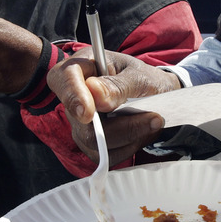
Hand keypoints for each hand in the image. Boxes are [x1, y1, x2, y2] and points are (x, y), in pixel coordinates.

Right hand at [47, 47, 180, 164]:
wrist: (158, 95)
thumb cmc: (144, 78)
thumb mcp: (139, 75)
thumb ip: (119, 84)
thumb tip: (95, 93)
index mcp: (81, 67)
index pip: (62, 79)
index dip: (72, 97)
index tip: (88, 114)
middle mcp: (75, 96)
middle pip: (81, 122)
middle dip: (122, 125)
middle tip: (154, 118)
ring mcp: (80, 123)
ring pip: (95, 143)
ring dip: (130, 136)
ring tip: (153, 121)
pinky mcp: (90, 143)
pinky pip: (105, 155)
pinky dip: (129, 147)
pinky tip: (142, 133)